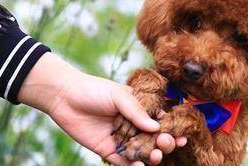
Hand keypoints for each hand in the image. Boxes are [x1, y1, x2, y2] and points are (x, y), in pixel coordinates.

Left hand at [18, 53, 186, 165]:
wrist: (64, 97)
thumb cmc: (94, 89)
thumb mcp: (119, 95)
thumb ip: (137, 111)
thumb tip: (156, 127)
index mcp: (139, 109)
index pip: (160, 121)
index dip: (172, 129)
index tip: (183, 135)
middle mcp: (133, 125)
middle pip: (154, 139)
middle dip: (164, 143)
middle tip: (166, 143)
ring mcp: (121, 138)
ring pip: (141, 152)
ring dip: (151, 156)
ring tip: (155, 156)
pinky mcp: (108, 150)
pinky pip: (123, 162)